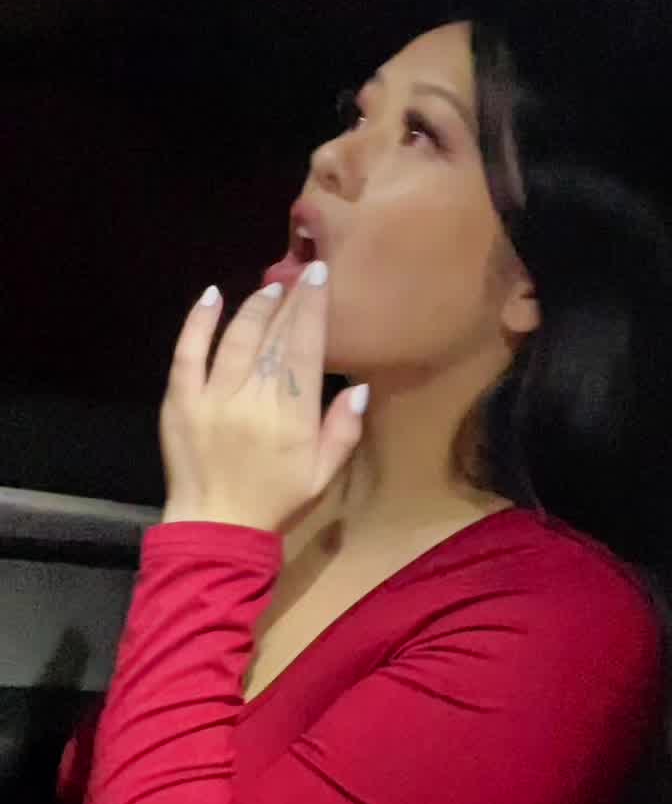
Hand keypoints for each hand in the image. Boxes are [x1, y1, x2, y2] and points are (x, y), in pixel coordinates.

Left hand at [159, 265, 367, 535]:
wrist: (216, 527)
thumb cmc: (275, 501)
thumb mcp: (323, 474)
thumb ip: (344, 430)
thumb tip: (358, 386)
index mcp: (292, 417)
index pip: (305, 348)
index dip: (313, 307)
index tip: (319, 276)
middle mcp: (253, 400)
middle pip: (274, 337)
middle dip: (289, 301)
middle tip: (299, 277)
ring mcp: (212, 398)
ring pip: (236, 338)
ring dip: (254, 308)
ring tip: (270, 290)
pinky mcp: (180, 401)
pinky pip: (187, 353)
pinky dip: (199, 322)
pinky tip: (213, 297)